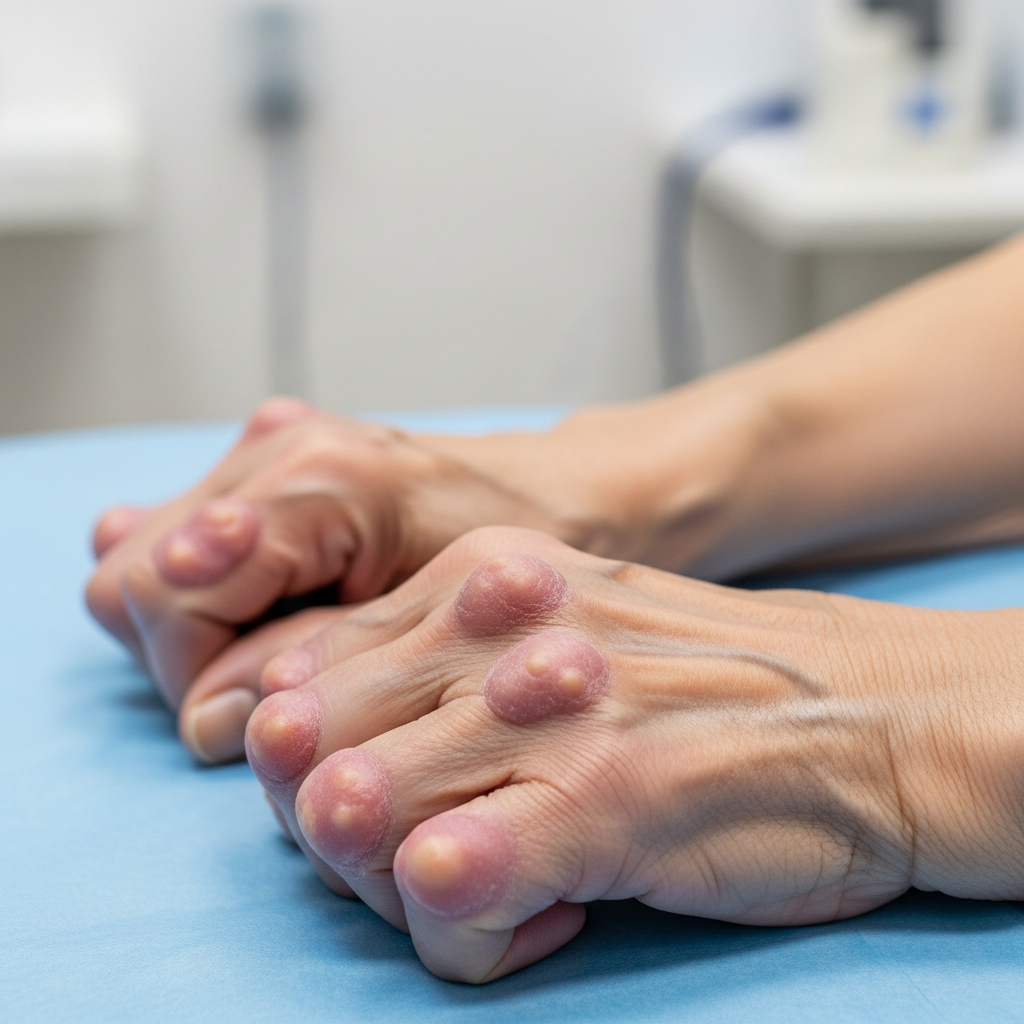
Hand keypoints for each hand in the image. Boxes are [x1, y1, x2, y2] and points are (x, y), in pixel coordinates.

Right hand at [85, 399, 574, 761]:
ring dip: (192, 625)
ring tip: (283, 645)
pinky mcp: (272, 464)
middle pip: (130, 575)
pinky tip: (277, 605)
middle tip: (271, 684)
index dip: (194, 675)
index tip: (258, 717)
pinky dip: (210, 589)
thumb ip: (306, 670)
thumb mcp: (421, 630)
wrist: (562, 497)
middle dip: (182, 653)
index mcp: (312, 481)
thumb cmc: (514, 563)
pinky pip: (186, 539)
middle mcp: (274, 449)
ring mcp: (267, 447)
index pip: (163, 594)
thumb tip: (205, 719)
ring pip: (140, 558)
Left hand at [244, 526, 1023, 981]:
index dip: (316, 762)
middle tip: (424, 863)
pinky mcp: (602, 798)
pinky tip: (537, 919)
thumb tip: (309, 729)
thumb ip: (436, 661)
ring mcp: (547, 708)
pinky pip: (444, 884)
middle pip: (310, 749)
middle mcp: (497, 626)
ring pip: (349, 817)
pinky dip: (463, 934)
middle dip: (331, 834)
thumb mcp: (552, 628)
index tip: (387, 805)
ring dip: (390, 888)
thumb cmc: (697, 686)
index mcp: (475, 577)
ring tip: (486, 892)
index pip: (305, 676)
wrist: (866, 711)